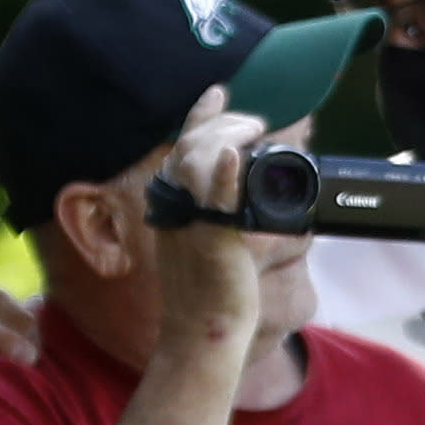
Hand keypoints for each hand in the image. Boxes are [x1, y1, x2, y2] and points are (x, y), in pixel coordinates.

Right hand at [151, 87, 273, 339]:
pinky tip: (235, 155)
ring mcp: (192, 223)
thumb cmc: (208, 291)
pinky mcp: (214, 244)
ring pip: (200, 165)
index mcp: (171, 202)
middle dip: (222, 123)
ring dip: (226, 137)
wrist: (201, 332)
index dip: (199, 116)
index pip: (182, 147)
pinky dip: (225, 177)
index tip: (218, 92)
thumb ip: (216, 210)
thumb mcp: (204, 239)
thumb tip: (242, 188)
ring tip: (252, 128)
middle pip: (191, 147)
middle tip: (254, 121)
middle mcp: (175, 207)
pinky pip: (218, 205)